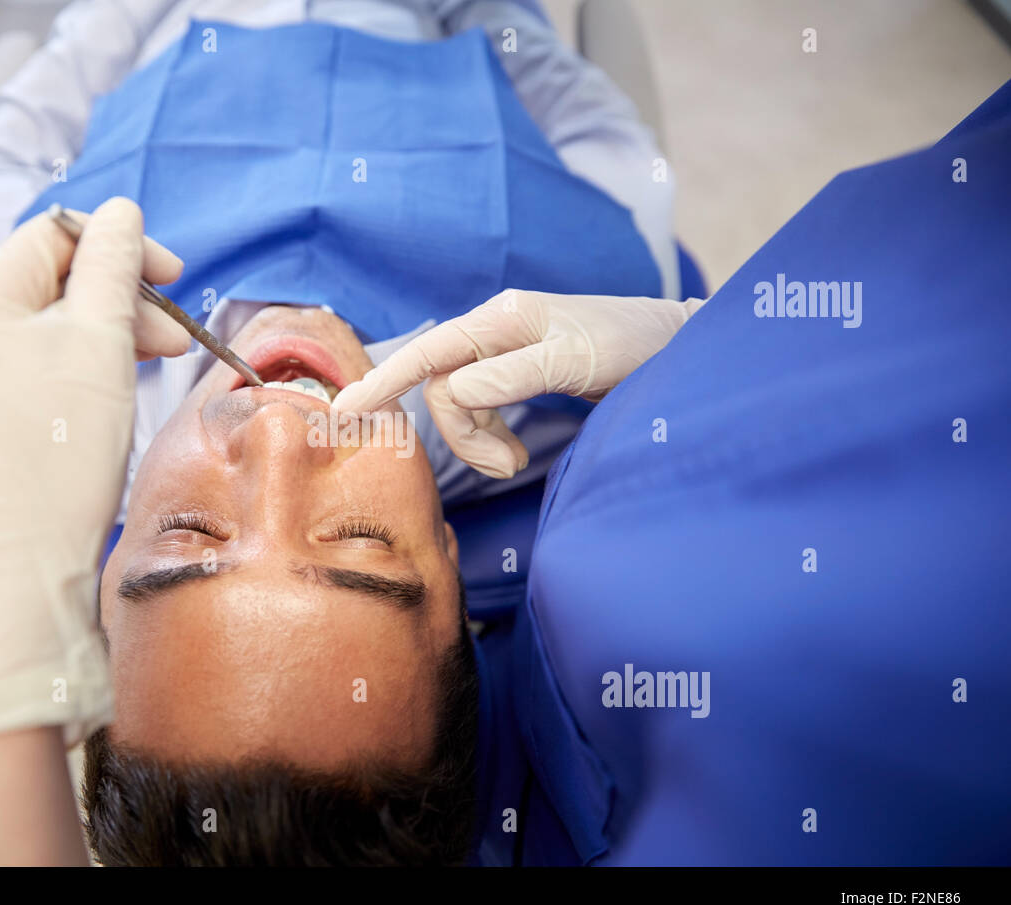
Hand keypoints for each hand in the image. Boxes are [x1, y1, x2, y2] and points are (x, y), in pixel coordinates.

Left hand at [0, 197, 183, 792]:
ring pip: (30, 341)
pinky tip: (90, 423)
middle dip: (113, 305)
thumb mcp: (100, 347)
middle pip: (40, 290)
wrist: (2, 584)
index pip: (53, 237)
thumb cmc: (52, 465)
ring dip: (91, 348)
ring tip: (135, 386)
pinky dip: (60, 388)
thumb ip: (113, 267)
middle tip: (170, 345)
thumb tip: (120, 212)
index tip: (176, 281)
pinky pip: (12, 387)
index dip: (123, 250)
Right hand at [332, 291, 704, 478]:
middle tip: (506, 468)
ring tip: (514, 465)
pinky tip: (514, 452)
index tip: (345, 412)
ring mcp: (506, 349)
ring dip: (478, 440)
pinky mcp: (518, 370)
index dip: (384, 382)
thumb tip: (456, 392)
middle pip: (443, 387)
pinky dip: (490, 434)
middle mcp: (497, 328)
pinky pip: (481, 405)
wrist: (676, 345)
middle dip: (464, 435)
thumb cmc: (633, 345)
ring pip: (460, 402)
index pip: (429, 354)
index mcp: (503, 319)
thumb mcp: (576, 361)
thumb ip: (513, 375)